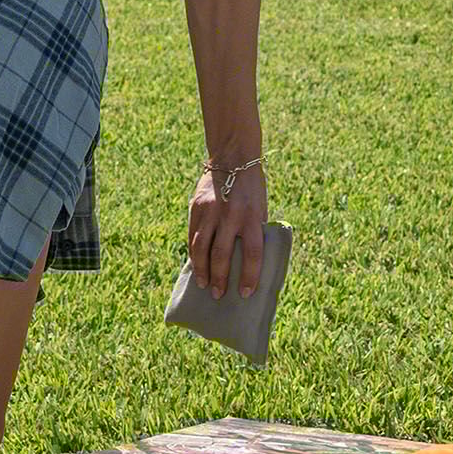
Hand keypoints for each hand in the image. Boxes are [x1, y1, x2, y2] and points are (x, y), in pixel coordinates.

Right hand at [187, 161, 266, 299]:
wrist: (233, 158)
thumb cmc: (252, 190)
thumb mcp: (260, 208)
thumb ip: (253, 232)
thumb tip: (248, 263)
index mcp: (252, 216)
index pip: (252, 253)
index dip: (249, 275)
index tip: (245, 293)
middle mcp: (230, 215)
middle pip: (222, 254)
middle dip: (219, 278)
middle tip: (218, 294)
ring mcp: (210, 211)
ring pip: (201, 247)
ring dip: (202, 270)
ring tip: (203, 284)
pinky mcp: (196, 207)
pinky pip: (193, 235)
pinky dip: (194, 253)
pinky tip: (195, 265)